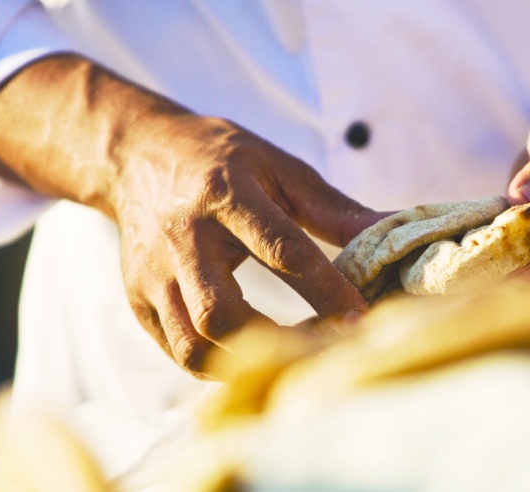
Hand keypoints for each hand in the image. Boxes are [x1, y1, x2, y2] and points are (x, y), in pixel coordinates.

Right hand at [111, 115, 385, 376]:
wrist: (136, 156)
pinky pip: (177, 351)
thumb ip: (334, 208)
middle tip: (324, 347)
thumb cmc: (221, 160)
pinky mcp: (137, 298)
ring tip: (289, 353)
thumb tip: (392, 231)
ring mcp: (152, 274)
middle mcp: (182, 237)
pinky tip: (250, 353)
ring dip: (247, 362)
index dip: (325, 290)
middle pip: (222, 313)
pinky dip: (219, 364)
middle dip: (279, 340)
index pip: (280, 250)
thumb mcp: (279, 167)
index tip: (361, 319)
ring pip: (193, 344)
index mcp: (224, 193)